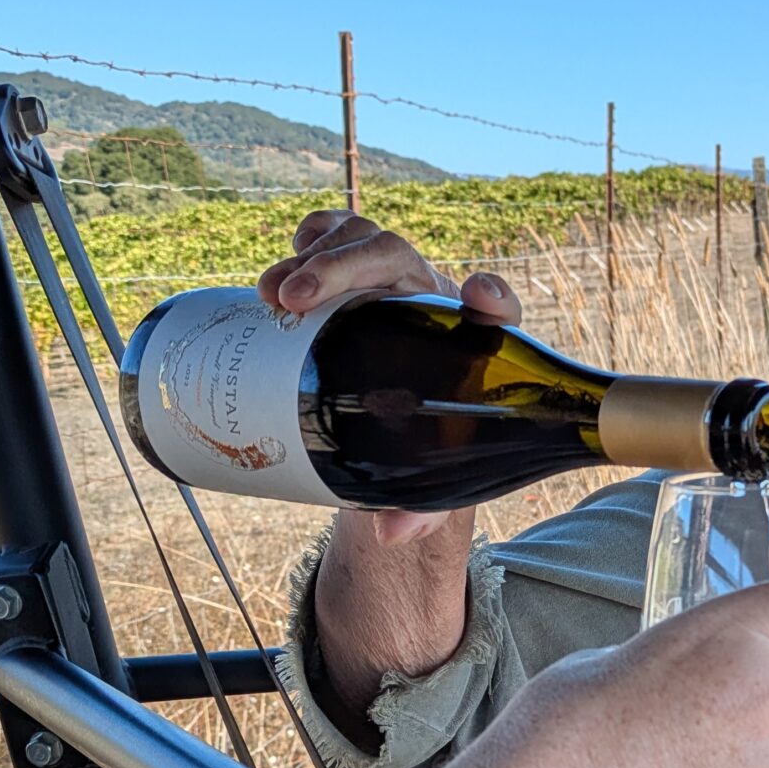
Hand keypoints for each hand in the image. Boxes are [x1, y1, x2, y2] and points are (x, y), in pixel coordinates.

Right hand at [257, 212, 523, 543]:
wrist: (408, 417)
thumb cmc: (432, 443)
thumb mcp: (435, 480)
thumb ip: (422, 511)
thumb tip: (389, 535)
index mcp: (471, 342)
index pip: (496, 307)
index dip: (493, 296)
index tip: (476, 297)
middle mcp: (432, 301)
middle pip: (399, 258)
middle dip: (346, 267)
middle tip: (294, 299)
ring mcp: (394, 282)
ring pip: (363, 240)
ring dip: (317, 257)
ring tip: (272, 293)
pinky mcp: (359, 275)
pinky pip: (340, 234)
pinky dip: (317, 232)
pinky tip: (292, 249)